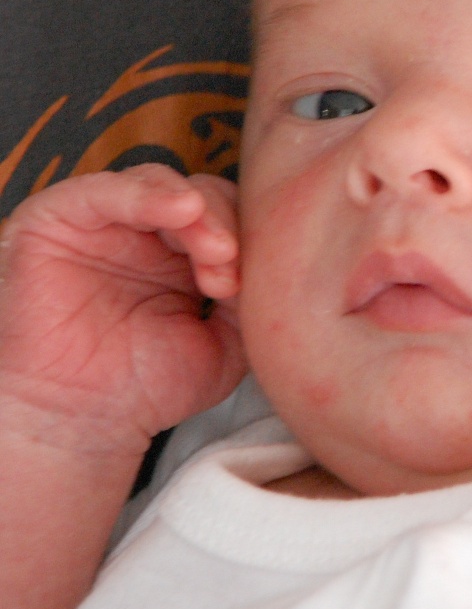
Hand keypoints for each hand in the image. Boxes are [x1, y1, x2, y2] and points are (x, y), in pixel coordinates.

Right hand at [0, 164, 245, 457]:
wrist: (84, 425)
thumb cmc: (151, 386)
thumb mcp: (228, 342)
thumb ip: (253, 298)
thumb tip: (279, 262)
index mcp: (187, 254)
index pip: (228, 215)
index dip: (246, 237)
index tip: (246, 283)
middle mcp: (147, 232)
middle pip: (200, 194)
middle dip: (225, 224)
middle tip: (229, 266)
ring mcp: (103, 224)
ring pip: (159, 183)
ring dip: (197, 211)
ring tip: (215, 250)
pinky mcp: (56, 221)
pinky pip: (100, 190)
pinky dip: (143, 193)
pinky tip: (179, 208)